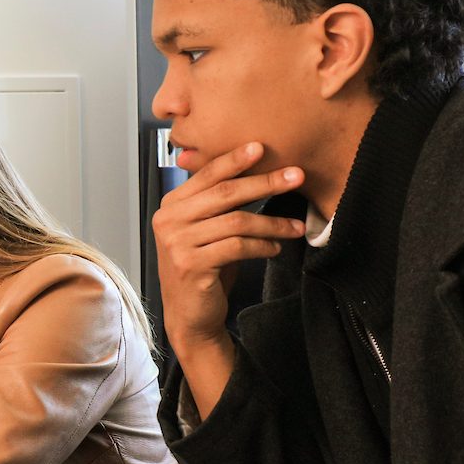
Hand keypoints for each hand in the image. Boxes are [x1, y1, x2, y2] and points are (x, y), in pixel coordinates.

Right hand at [152, 141, 304, 410]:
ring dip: (272, 222)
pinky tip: (275, 247)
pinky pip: (237, 246)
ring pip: (236, 221)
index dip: (234, 160)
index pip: (206, 176)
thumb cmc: (203, 269)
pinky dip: (262, 245)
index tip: (262, 148)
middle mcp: (168, 221)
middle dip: (265, 183)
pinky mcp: (191, 265)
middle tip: (295, 176)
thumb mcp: (206, 231)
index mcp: (170, 206)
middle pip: (225, 194)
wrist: (190, 315)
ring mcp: (177, 243)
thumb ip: (217, 204)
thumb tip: (254, 170)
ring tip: (295, 227)